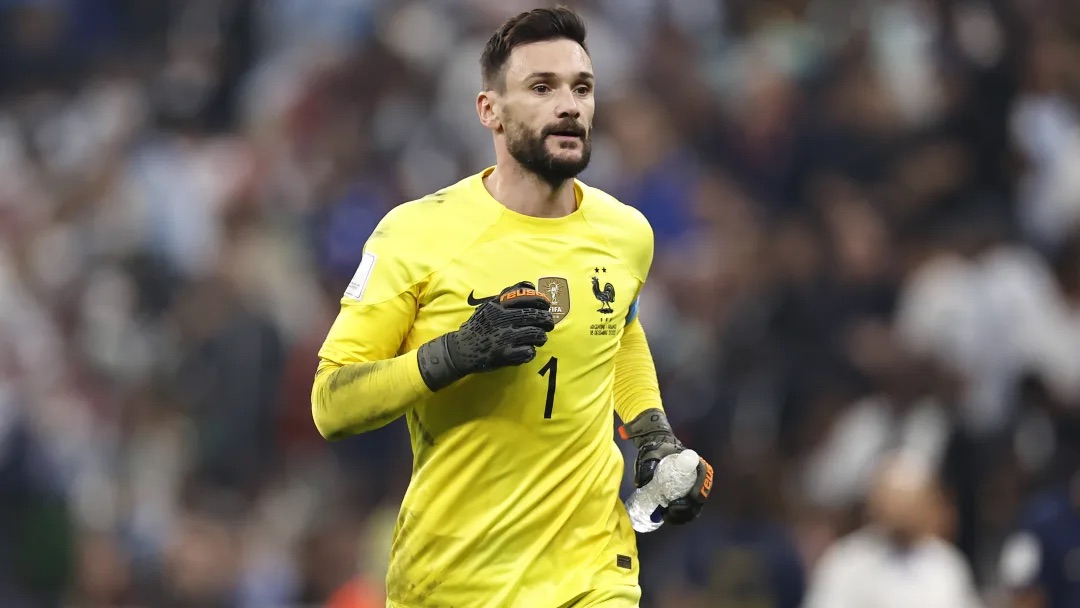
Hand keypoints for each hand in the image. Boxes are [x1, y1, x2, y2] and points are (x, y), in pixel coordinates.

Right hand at [418, 282, 554, 389]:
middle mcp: (502, 320)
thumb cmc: (479, 326)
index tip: (546, 306)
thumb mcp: (489, 306)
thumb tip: (530, 285)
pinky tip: (527, 350)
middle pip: (535, 316)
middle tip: (549, 324)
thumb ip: (508, 295)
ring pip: (535, 334)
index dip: (542, 302)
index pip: (527, 298)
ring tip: (539, 338)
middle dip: (547, 320)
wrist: (461, 350)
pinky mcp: (505, 355)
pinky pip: (528, 352)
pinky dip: (531, 351)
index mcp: (499, 306)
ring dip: (541, 337)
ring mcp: (504, 338)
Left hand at [619, 409, 711, 524]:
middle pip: (699, 500)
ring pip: (696, 507)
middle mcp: (701, 477)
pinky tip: (670, 517)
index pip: (702, 483)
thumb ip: (647, 466)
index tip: (677, 503)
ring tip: (666, 516)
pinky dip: (682, 516)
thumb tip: (641, 484)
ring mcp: (697, 486)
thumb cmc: (658, 449)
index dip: (694, 496)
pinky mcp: (690, 494)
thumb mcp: (651, 454)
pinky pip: (691, 509)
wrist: (660, 445)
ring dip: (683, 516)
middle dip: (685, 511)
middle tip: (667, 513)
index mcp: (697, 464)